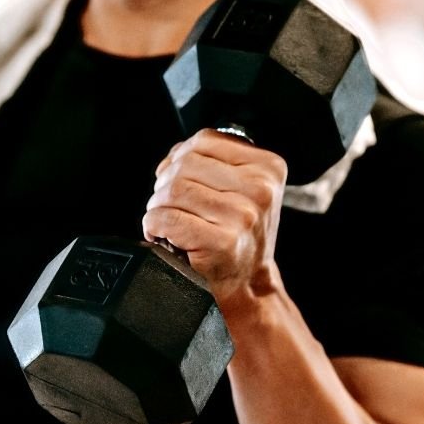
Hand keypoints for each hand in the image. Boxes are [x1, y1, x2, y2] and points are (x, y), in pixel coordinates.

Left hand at [144, 130, 287, 311]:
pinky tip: (163, 234)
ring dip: (158, 206)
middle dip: (165, 184)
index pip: (205, 140)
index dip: (180, 156)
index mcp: (269, 167)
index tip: (177, 179)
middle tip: (168, 205)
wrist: (249, 283)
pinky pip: (167, 219)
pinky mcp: (223, 242)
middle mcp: (261, 189)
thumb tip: (173, 156)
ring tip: (166, 221)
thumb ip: (213, 162)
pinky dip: (154, 225)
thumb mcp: (243, 189)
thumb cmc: (239, 233)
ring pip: (173, 190)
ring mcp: (243, 216)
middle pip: (186, 164)